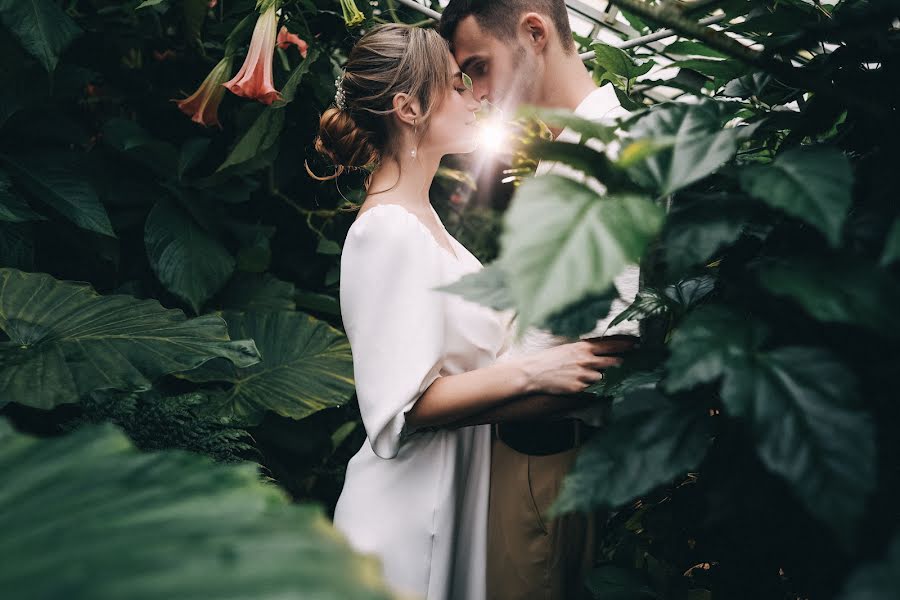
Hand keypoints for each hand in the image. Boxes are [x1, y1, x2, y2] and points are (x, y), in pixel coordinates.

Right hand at [516, 335, 637, 394]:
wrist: (533, 372)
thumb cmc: (549, 359)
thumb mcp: (568, 348)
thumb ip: (585, 349)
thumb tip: (600, 349)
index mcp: (583, 348)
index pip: (610, 344)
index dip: (626, 344)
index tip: (637, 343)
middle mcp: (586, 360)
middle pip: (613, 361)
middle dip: (622, 362)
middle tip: (630, 361)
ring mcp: (583, 375)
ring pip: (603, 377)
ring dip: (603, 377)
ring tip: (599, 376)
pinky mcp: (579, 388)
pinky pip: (592, 388)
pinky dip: (592, 387)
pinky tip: (586, 385)